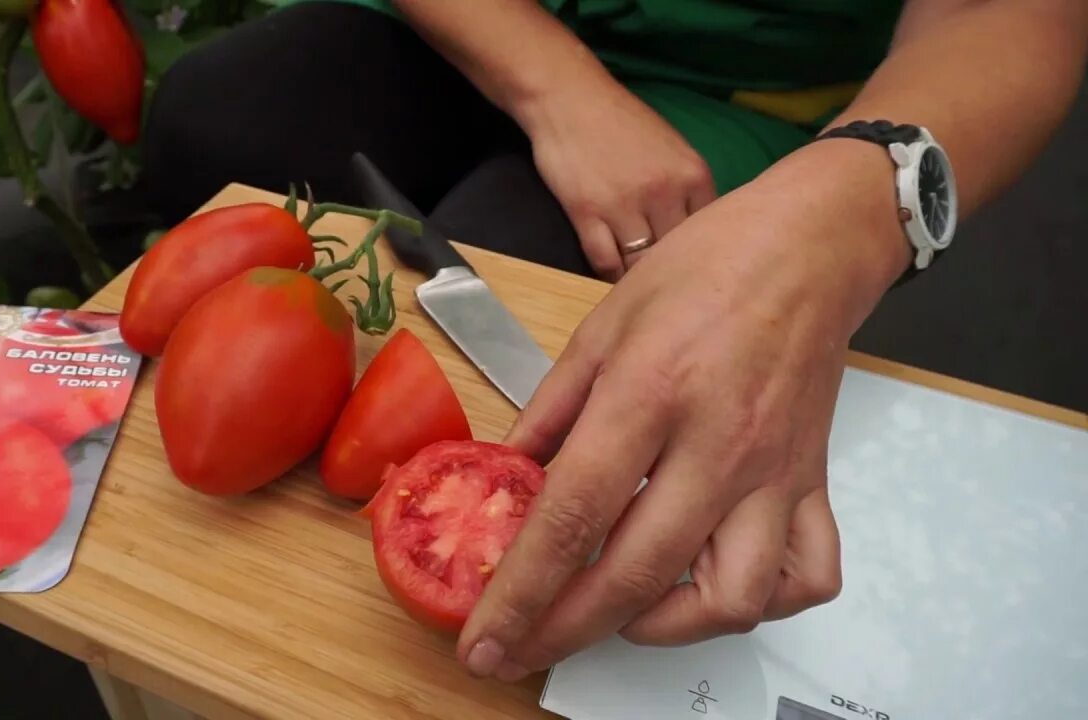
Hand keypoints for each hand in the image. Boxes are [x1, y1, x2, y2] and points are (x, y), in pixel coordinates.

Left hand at [455, 142, 911, 680]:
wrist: (807, 248)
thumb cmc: (705, 269)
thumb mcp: (601, 325)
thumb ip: (551, 408)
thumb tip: (509, 473)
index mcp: (648, 394)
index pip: (572, 516)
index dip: (520, 592)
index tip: (484, 639)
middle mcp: (716, 445)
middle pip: (635, 575)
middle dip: (563, 633)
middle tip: (518, 652)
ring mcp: (773, 473)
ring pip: (730, 599)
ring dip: (663, 625)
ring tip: (617, 609)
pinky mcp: (813, 483)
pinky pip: (806, 577)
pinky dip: (757, 602)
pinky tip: (709, 585)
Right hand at [516, 72, 715, 280]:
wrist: (569, 99)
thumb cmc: (621, 122)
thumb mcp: (672, 148)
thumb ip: (688, 188)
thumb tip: (698, 231)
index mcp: (693, 175)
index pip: (707, 233)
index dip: (697, 253)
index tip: (688, 265)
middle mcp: (664, 193)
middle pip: (675, 253)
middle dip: (668, 271)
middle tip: (663, 284)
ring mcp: (624, 205)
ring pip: (640, 264)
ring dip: (636, 277)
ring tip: (636, 285)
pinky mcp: (587, 213)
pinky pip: (604, 261)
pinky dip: (608, 275)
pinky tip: (609, 275)